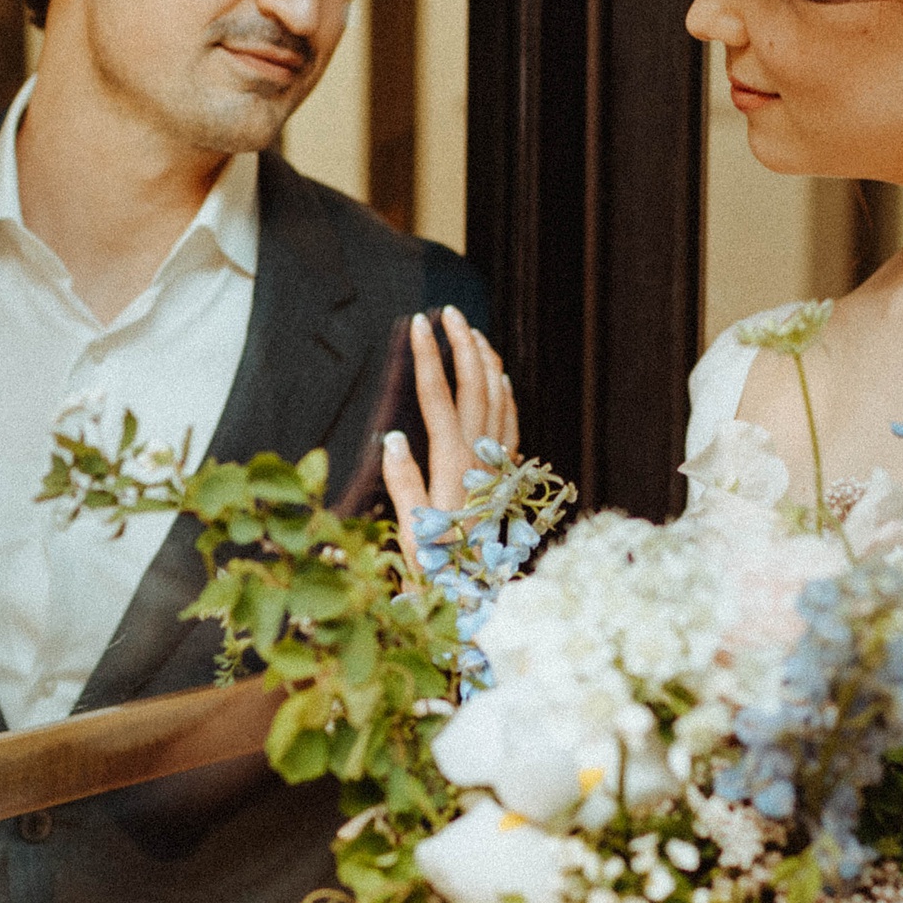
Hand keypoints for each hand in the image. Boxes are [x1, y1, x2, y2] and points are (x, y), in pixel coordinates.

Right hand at [382, 306, 518, 570]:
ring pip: (497, 396)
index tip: (417, 323)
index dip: (427, 356)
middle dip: (462, 343)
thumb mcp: (412, 529)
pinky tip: (498, 377)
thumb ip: (403, 482)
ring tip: (470, 331)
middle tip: (448, 312)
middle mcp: (479, 456)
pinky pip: (510, 420)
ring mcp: (496, 462)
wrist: (483, 591)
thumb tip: (392, 437)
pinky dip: (504, 392)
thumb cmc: (439, 565)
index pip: (437, 395)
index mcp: (451, 464)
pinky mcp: (504, 473)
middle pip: (475, 385)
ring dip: (484, 359)